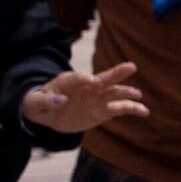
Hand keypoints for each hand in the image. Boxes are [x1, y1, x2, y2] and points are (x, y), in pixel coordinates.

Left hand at [19, 61, 145, 133]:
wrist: (50, 115)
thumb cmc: (40, 105)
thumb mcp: (34, 103)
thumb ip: (44, 101)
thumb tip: (61, 101)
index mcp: (69, 81)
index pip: (79, 77)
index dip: (86, 78)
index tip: (95, 82)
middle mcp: (88, 87)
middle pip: (104, 78)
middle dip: (116, 73)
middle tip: (131, 66)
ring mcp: (97, 98)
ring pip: (115, 93)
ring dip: (127, 92)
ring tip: (138, 95)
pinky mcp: (104, 110)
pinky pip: (120, 109)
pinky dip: (132, 109)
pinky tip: (144, 112)